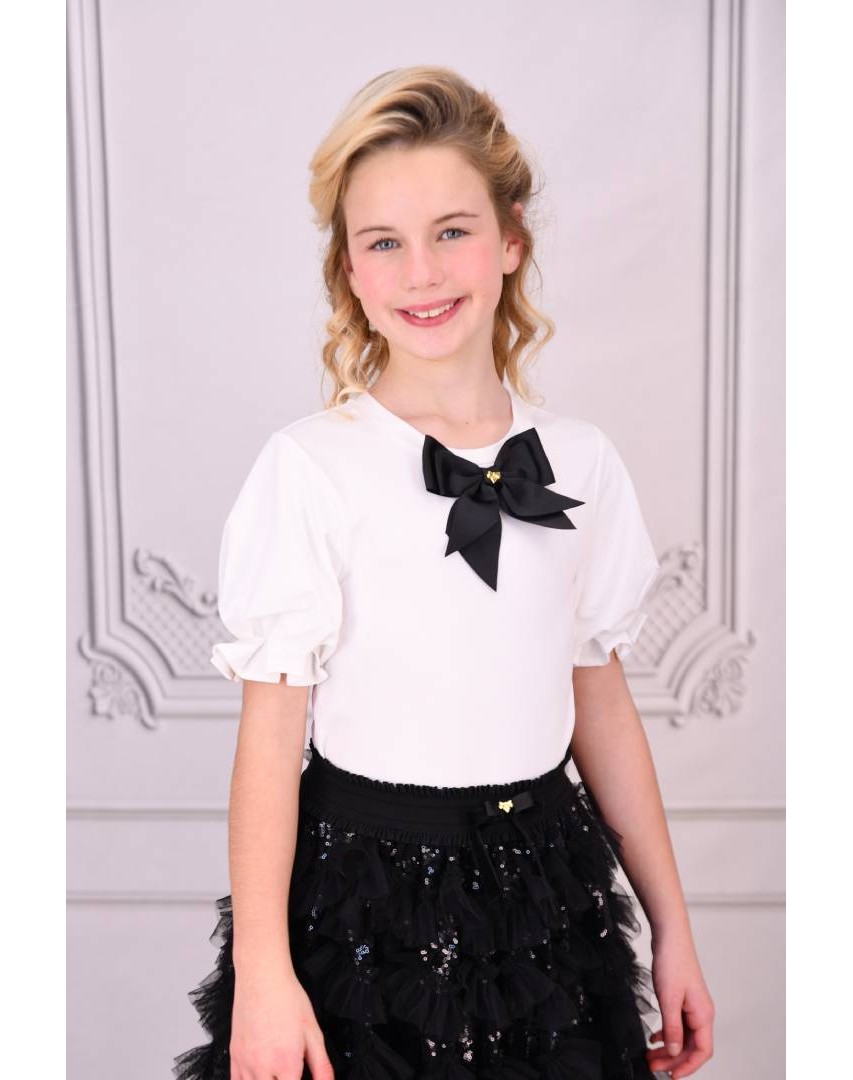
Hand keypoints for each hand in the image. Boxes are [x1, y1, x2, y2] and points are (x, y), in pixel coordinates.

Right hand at [229, 968, 332, 1079]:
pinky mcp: (234, 1057)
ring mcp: (245, 1064)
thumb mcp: (313, 1031)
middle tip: (290, 1074)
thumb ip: (322, 1065)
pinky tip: (260, 1074)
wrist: (262, 977)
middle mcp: (263, 1068)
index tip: (302, 1077)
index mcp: (286, 1064)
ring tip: (277, 1073)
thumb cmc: (288, 999)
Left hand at [644, 927, 714, 1077]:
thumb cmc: (672, 961)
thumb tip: (674, 1051)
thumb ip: (672, 1027)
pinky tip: (654, 1037)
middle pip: (691, 1046)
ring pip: (683, 1036)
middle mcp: (701, 1012)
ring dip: (668, 1048)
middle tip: (653, 1066)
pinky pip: (677, 1024)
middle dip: (673, 1060)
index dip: (688, 1066)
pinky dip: (667, 1033)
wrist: (670, 935)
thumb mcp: (668, 998)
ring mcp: (692, 1005)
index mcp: (703, 1014)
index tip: (671, 1076)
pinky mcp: (682, 998)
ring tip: (650, 1055)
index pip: (702, 1051)